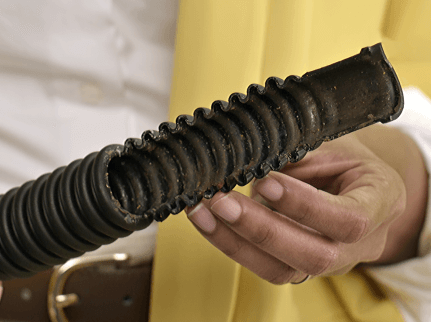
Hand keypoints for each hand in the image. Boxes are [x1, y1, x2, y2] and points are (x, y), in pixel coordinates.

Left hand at [186, 132, 409, 283]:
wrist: (352, 182)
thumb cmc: (344, 159)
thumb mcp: (331, 144)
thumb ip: (297, 154)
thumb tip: (244, 157)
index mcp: (381, 203)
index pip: (349, 219)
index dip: (305, 205)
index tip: (266, 181)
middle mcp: (360, 244)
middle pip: (314, 255)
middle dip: (260, 228)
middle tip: (220, 201)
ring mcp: (329, 262)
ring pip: (282, 269)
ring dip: (234, 240)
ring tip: (201, 211)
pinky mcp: (298, 268)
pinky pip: (263, 265)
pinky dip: (229, 243)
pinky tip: (207, 222)